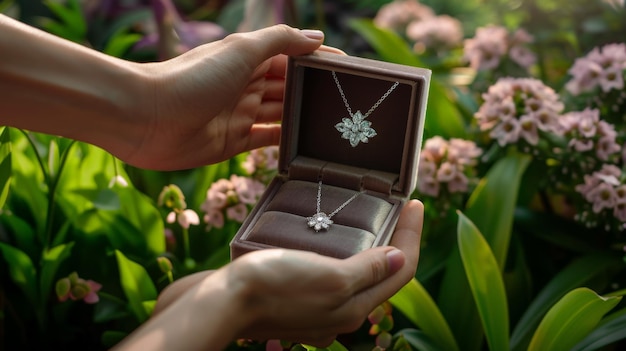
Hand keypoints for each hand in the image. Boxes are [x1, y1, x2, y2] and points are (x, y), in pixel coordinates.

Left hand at [120, 25, 332, 169]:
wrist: (145, 118)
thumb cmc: (191, 79)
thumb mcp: (241, 51)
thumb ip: (280, 42)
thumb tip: (317, 39)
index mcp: (248, 58)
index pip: (291, 56)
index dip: (317, 61)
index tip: (348, 69)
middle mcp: (245, 84)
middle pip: (288, 86)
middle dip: (313, 90)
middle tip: (346, 101)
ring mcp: (239, 114)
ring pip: (280, 113)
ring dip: (302, 115)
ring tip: (334, 124)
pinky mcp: (232, 142)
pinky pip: (266, 140)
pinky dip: (284, 140)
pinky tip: (306, 143)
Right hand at [148, 199, 422, 348]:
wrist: (216, 303)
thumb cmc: (271, 285)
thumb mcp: (328, 278)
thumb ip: (366, 271)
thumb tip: (398, 259)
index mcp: (352, 307)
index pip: (400, 271)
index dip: (412, 236)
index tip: (415, 203)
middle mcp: (337, 313)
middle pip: (379, 276)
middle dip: (392, 242)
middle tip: (395, 208)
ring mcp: (313, 308)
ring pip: (351, 276)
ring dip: (363, 249)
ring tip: (364, 218)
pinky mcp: (290, 299)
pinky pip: (324, 276)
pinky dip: (335, 256)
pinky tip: (324, 237)